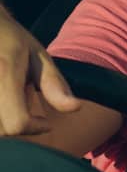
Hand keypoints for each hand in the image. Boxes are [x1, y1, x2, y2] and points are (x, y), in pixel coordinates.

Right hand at [0, 8, 81, 137]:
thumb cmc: (10, 41)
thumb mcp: (37, 56)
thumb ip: (53, 84)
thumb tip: (75, 108)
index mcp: (4, 73)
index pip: (17, 123)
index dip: (34, 127)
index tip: (45, 121)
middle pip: (1, 131)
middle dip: (19, 126)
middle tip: (26, 105)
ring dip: (4, 123)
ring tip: (10, 99)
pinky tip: (3, 102)